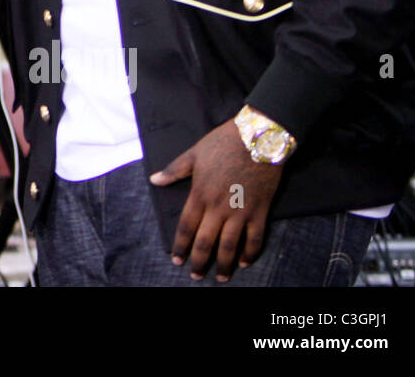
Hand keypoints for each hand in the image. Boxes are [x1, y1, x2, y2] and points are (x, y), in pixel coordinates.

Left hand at [150, 119, 283, 280]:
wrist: (257, 138)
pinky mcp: (260, 210)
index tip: (177, 259)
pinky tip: (244, 262)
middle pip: (206, 241)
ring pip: (230, 245)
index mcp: (200, 194)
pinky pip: (255, 237)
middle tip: (196, 276)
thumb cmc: (223, 143)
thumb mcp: (194, 154)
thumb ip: (174, 170)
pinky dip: (250, 252)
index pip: (187, 227)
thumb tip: (155, 180)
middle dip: (200, 261)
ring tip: (221, 277)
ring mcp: (240, 211)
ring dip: (225, 264)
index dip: (181, 246)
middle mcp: (219, 207)